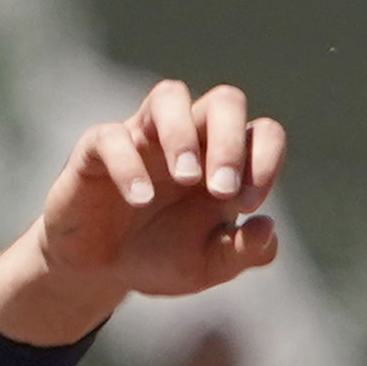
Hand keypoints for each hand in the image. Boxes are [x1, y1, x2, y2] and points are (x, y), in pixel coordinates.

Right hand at [0, 76, 285, 347]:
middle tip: (221, 189)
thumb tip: (269, 227)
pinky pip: (112, 136)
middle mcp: (189, 138)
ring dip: (183, 133)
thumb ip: (244, 252)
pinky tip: (140, 199)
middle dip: (230, 141)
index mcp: (224, 161)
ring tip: (186, 178)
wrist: (100, 270)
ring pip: (170, 95)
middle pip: (225, 101)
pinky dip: (129, 164)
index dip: (266, 160)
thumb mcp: (207, 266)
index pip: (262, 132)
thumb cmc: (160, 256)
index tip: (249, 205)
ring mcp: (143, 138)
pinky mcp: (97, 149)